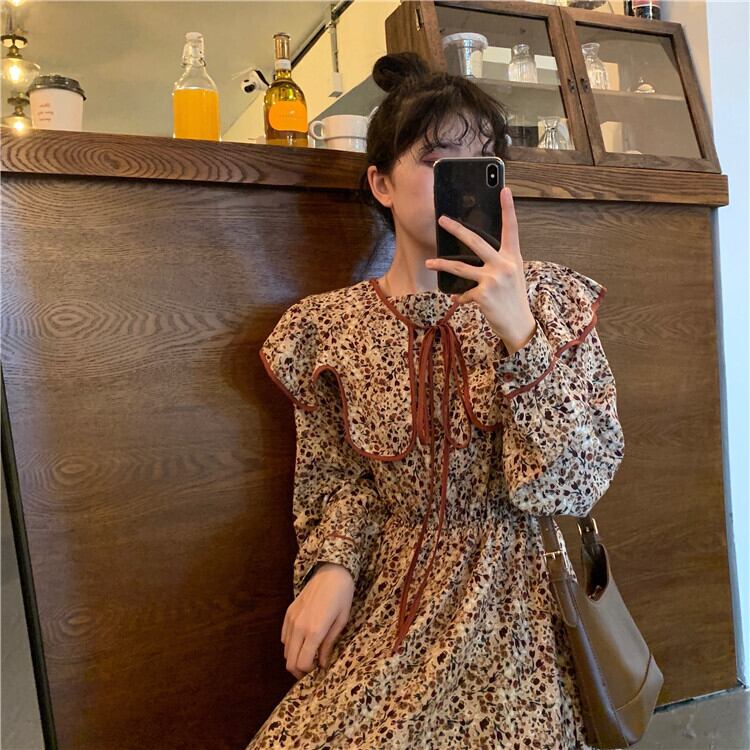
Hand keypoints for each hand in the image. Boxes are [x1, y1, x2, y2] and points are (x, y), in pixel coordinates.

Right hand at [281, 562, 353, 679]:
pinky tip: (303, 640)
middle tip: (312, 667)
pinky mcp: (288, 612)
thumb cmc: (342, 596)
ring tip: (309, 653)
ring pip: (285, 650)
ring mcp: (291, 619)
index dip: (309, 672)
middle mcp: (299, 627)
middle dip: (300, 670)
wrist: (331, 572)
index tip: (318, 669)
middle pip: (290, 661)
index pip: (302, 663)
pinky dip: (291, 644)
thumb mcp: (341, 622)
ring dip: (295, 657)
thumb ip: (329, 644)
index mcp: (314, 631)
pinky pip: (284, 637)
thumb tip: (323, 664)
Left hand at [425, 186, 536, 354]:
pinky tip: (460, 301)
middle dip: (456, 229)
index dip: (508, 209)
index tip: (504, 189)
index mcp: (513, 257)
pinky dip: (461, 298)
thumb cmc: (514, 299)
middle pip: (475, 241)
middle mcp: (504, 265)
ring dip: (442, 265)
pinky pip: (464, 294)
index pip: (511, 228)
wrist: (519, 325)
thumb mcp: (513, 276)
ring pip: (460, 267)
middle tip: (442, 219)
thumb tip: (477, 254)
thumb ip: (499, 262)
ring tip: (429, 263)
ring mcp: (493, 279)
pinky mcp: (483, 295)